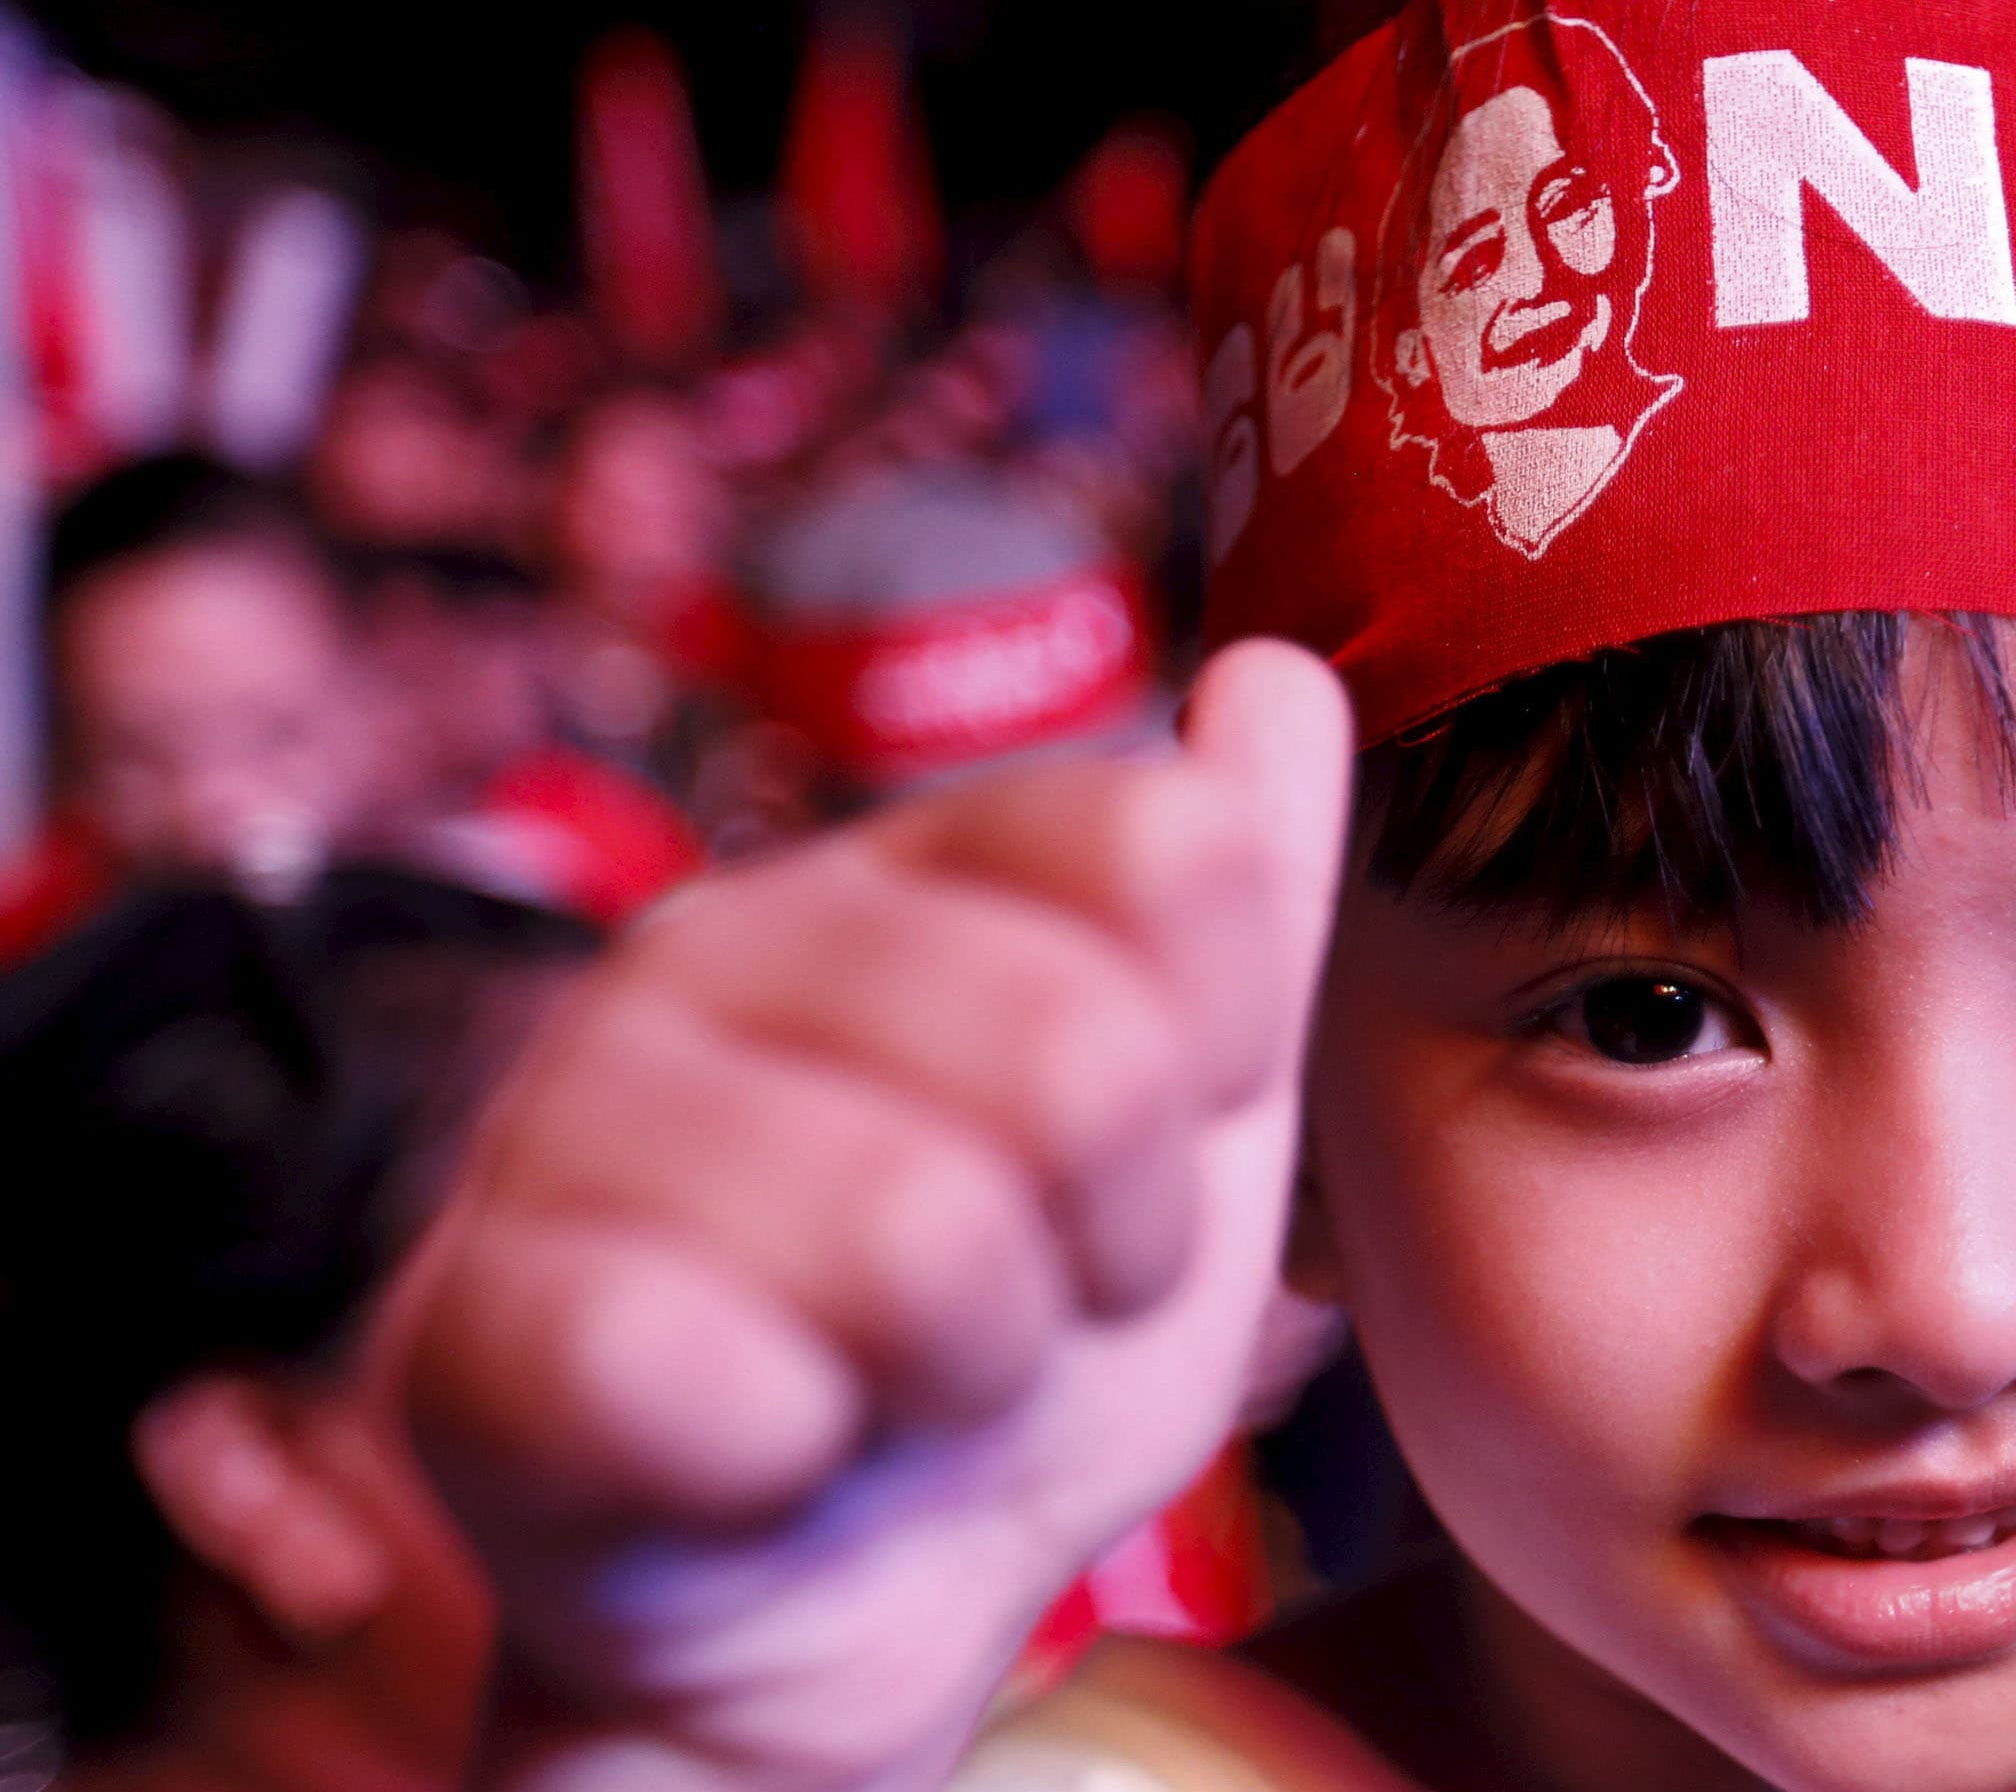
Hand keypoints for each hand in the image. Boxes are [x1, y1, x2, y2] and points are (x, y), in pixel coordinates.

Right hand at [409, 642, 1352, 1791]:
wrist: (836, 1610)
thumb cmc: (1009, 1347)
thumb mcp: (1190, 1129)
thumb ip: (1244, 902)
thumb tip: (1275, 674)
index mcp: (906, 876)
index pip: (1164, 849)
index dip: (1215, 1054)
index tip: (1152, 1158)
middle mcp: (721, 943)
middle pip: (1074, 1048)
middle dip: (1113, 1245)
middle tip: (1032, 1304)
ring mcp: (571, 1113)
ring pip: (918, 1232)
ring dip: (972, 1372)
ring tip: (904, 1382)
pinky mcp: (470, 1317)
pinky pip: (707, 1373)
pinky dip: (791, 1452)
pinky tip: (767, 1450)